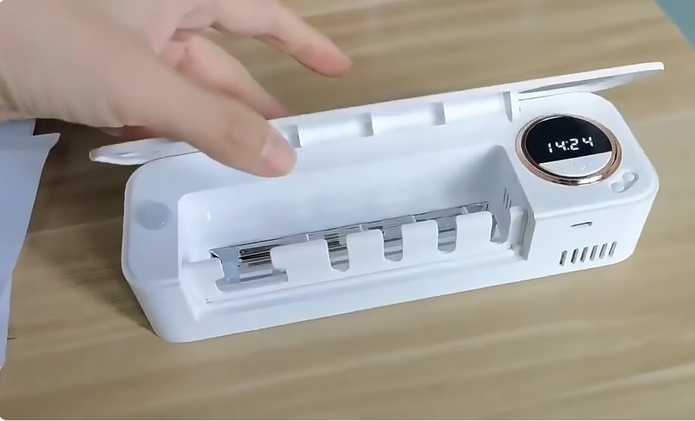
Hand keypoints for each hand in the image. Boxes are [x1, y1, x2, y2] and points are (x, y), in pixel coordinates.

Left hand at [0, 0, 351, 175]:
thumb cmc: (47, 36)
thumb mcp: (142, 80)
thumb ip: (214, 124)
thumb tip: (282, 161)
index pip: (259, 14)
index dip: (302, 40)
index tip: (338, 68)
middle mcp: (154, 15)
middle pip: (222, 63)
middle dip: (255, 103)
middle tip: (289, 143)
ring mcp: (122, 47)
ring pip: (183, 90)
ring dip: (209, 126)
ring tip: (244, 164)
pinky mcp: (91, 76)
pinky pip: (145, 104)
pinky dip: (163, 130)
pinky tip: (175, 157)